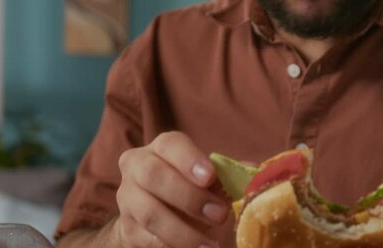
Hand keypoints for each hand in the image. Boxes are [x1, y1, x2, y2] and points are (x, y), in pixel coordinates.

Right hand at [113, 131, 226, 247]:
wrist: (155, 214)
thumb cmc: (189, 187)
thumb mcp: (207, 177)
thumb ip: (229, 174)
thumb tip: (256, 173)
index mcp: (161, 148)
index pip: (171, 144)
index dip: (189, 159)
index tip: (210, 177)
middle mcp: (137, 167)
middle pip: (154, 175)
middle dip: (189, 197)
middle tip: (220, 215)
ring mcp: (128, 198)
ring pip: (150, 213)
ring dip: (183, 232)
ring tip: (211, 246)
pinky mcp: (127, 228)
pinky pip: (146, 240)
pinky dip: (172, 247)